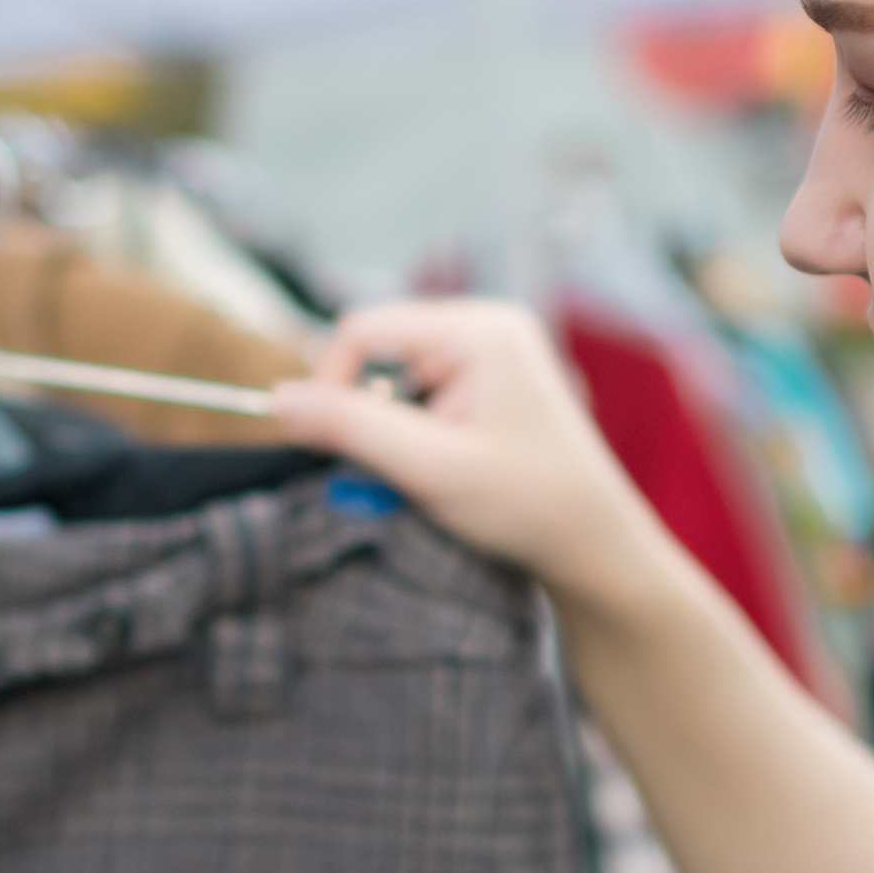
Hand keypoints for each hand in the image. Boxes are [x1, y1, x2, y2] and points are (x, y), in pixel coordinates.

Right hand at [269, 300, 664, 608]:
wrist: (595, 546)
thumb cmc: (528, 506)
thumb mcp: (430, 470)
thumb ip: (351, 429)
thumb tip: (277, 402)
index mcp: (480, 330)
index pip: (365, 330)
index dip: (331, 385)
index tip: (328, 447)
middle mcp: (488, 326)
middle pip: (380, 352)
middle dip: (368, 414)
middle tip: (388, 473)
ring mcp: (494, 353)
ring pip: (397, 378)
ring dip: (389, 431)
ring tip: (423, 479)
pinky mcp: (493, 384)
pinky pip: (423, 394)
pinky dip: (412, 436)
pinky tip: (439, 473)